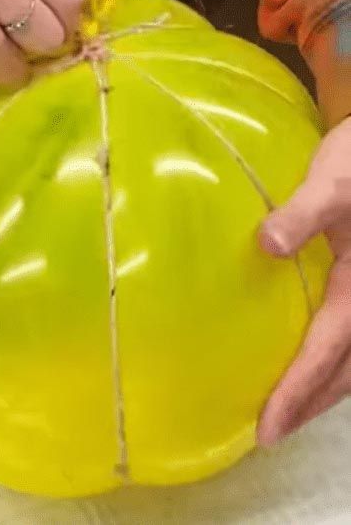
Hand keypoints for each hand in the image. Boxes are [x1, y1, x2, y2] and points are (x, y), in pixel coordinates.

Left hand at [258, 117, 350, 445]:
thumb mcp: (335, 180)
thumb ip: (306, 210)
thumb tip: (268, 243)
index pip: (328, 350)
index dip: (298, 391)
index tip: (268, 428)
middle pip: (347, 370)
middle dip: (310, 405)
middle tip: (272, 432)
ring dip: (324, 389)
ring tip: (289, 408)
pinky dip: (334, 363)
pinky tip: (311, 360)